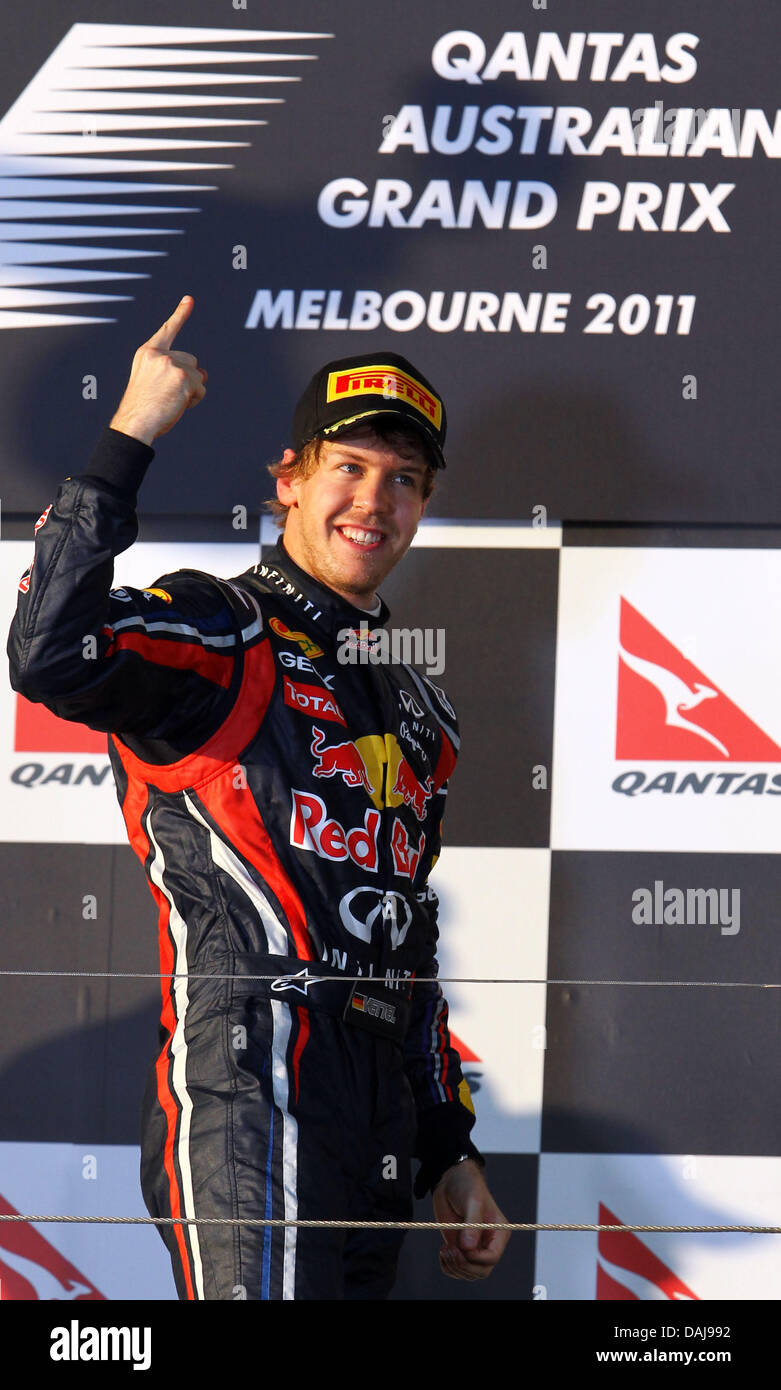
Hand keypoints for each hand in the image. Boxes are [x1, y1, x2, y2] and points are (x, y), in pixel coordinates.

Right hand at [109, 295, 207, 444]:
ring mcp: (171, 364)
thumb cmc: (143, 408)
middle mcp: (159, 354)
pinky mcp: (183, 377)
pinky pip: (201, 388)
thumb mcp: (153, 383)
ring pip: (197, 375)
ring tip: (170, 401)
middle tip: (168, 395)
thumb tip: (204, 373)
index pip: (167, 330)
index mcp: (147, 353)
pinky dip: (194, 399)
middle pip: (190, 360)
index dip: (180, 315)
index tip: (190, 299)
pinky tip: (178, 405)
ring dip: (191, 390)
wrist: (136, 422)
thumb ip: (175, 372)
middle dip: (187, 377)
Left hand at [433, 1160, 509, 1280]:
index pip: (492, 1257)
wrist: (450, 1180)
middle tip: (450, 1249)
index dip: (476, 1258)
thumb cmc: (467, 1185)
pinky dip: (447, 1266)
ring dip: (454, 1267)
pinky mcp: (459, 1248)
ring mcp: (473, 1247)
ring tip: (445, 1249)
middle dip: (464, 1265)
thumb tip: (468, 1248)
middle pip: (481, 1271)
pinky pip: (456, 1269)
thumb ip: (472, 1224)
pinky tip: (443, 1251)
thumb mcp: (472, 1200)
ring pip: (468, 1273)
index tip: (462, 1248)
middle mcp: (487, 1243)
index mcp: (498, 1232)